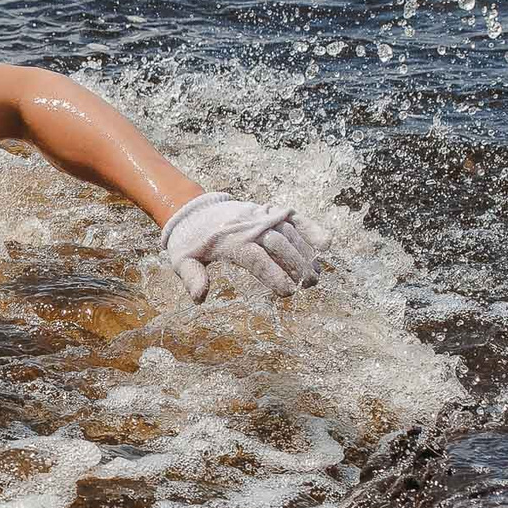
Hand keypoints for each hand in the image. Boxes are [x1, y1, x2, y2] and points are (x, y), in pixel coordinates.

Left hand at [161, 191, 322, 305]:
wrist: (192, 209)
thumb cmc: (189, 240)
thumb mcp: (181, 259)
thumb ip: (191, 277)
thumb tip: (200, 297)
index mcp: (229, 240)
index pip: (256, 258)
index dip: (273, 274)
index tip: (288, 292)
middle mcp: (248, 226)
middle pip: (278, 244)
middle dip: (297, 265)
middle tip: (310, 285)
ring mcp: (261, 216)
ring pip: (289, 232)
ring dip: (306, 253)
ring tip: (317, 275)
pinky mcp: (269, 211)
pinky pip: (293, 218)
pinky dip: (310, 228)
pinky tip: (325, 244)